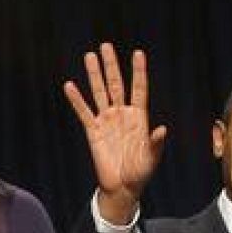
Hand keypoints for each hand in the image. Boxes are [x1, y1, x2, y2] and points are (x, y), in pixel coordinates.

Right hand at [62, 43, 168, 223]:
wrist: (122, 186)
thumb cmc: (141, 172)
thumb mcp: (151, 158)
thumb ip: (155, 143)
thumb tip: (162, 129)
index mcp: (139, 117)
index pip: (138, 88)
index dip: (138, 71)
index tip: (138, 53)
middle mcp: (122, 114)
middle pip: (116, 84)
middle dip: (111, 65)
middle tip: (105, 46)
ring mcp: (107, 121)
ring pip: (99, 92)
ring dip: (94, 75)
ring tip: (89, 56)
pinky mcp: (93, 131)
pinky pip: (83, 112)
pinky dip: (77, 100)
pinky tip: (69, 86)